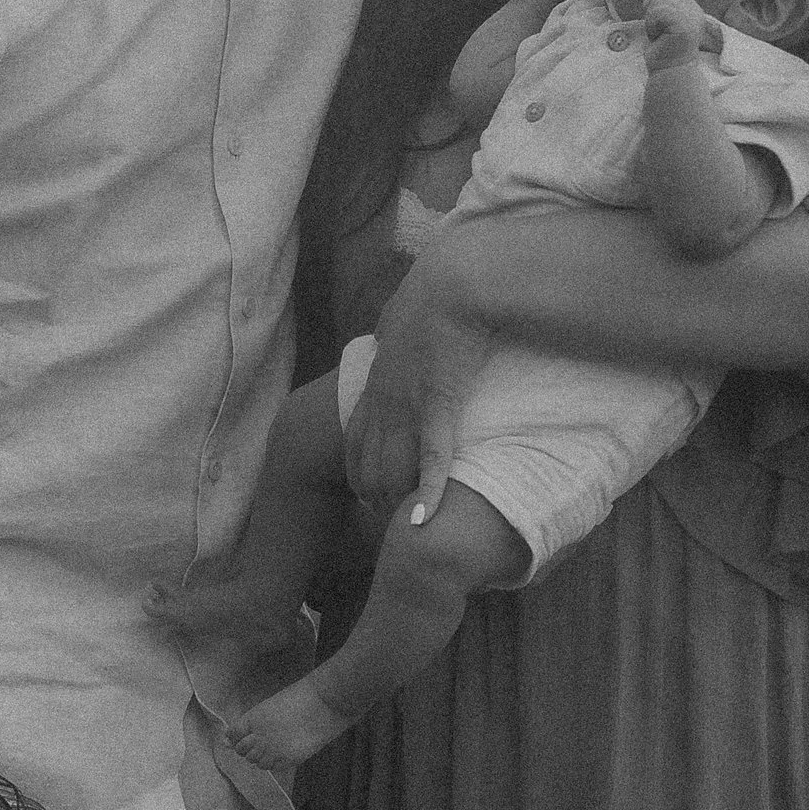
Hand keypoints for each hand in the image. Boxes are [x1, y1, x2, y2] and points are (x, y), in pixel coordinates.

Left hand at [344, 239, 494, 525]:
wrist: (453, 283)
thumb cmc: (433, 294)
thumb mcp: (400, 315)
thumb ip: (393, 332)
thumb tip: (391, 331)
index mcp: (376, 382)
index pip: (354, 438)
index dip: (357, 470)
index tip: (366, 492)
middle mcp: (385, 400)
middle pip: (367, 462)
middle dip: (373, 494)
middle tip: (383, 519)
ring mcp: (408, 405)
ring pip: (391, 468)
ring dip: (395, 500)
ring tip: (400, 526)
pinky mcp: (438, 405)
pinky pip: (430, 459)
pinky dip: (426, 492)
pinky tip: (420, 520)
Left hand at [642, 0, 719, 71]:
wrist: (670, 73)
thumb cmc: (664, 50)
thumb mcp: (665, 24)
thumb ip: (665, 8)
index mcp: (692, 9)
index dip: (654, 2)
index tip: (658, 24)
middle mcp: (695, 11)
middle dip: (652, 11)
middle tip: (659, 31)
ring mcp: (691, 18)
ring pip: (658, 2)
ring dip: (651, 22)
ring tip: (661, 36)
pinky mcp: (684, 26)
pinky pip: (657, 12)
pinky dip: (652, 26)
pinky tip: (660, 39)